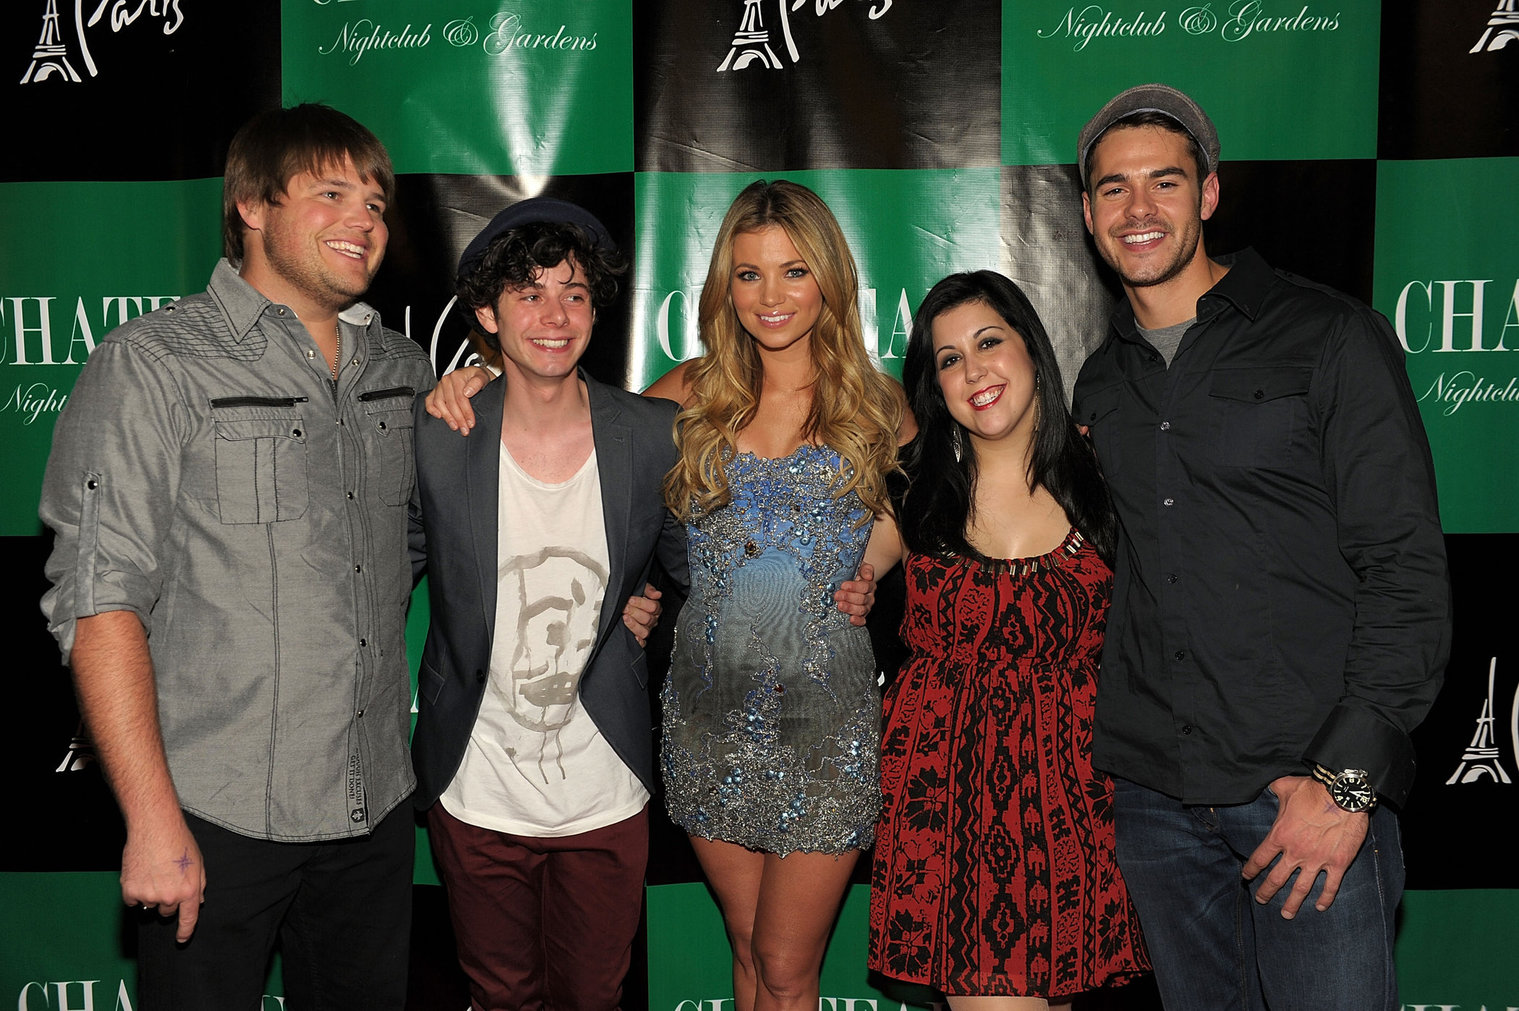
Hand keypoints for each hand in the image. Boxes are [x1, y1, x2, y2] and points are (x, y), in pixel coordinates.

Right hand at [121, 812, 205, 942]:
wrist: (154, 828)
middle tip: (165, 880)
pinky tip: (139, 874)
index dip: (185, 932)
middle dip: (168, 900)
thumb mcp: (198, 863)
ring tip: (153, 872)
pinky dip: (134, 892)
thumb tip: (198, 901)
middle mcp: (170, 897)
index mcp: (189, 891)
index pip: (189, 919)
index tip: (181, 939)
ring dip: (150, 895)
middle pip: (167, 912)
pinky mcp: (130, 892)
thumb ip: (199, 885)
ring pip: (149, 905)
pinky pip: (132, 901)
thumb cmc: (178, 842)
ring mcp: (149, 896)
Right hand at [424, 365, 491, 434]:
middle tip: (465, 429)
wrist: (473, 375)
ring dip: (447, 417)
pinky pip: (429, 401)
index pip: (460, 398)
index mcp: (457, 376)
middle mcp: (446, 380)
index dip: (466, 412)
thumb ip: (477, 383)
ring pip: (439, 404)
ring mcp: (439, 386)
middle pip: (450, 403)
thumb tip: (468, 392)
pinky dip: (432, 409)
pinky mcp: (435, 391)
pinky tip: (439, 417)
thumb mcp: (483, 377)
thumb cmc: (478, 377)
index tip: (471, 423)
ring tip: (455, 426)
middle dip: (458, 419)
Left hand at [622, 584, 662, 646]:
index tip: (630, 599)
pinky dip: (639, 641)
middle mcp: (652, 620)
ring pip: (645, 632)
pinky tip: (633, 637)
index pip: (653, 607)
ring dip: (634, 625)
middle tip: (625, 608)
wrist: (622, 605)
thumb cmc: (631, 597)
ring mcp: (646, 629)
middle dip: (634, 612)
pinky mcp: (640, 639)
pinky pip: (642, 643)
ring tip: (625, 618)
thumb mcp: (640, 588)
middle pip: (648, 619)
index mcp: (654, 608)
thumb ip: (648, 589)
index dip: (641, 603)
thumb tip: (657, 594)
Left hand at [835, 562, 876, 627]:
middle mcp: (869, 596)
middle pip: (862, 599)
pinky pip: (862, 620)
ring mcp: (866, 607)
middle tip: (837, 595)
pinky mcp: (862, 616)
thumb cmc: (855, 573)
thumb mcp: (860, 567)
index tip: (843, 585)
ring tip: (840, 605)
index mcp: (870, 584)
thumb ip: (865, 569)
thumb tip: (868, 576)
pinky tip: (851, 619)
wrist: (853, 580)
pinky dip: (858, 621)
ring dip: (850, 608)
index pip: (865, 586)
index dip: (854, 587)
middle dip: (848, 597)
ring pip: (861, 610)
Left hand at [1241, 775, 1369, 918]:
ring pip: (1301, 888)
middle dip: (1267, 891)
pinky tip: (1320, 907)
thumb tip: (1267, 786)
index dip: (1251, 869)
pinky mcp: (1338, 863)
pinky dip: (1325, 898)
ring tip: (1286, 914)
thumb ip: (1273, 790)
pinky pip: (1330, 886)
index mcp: (1280, 835)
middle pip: (1276, 878)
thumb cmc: (1312, 789)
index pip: (1260, 858)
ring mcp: (1317, 860)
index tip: (1246, 877)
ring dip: (1292, 903)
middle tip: (1261, 899)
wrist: (1343, 795)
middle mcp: (1295, 852)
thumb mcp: (1284, 786)